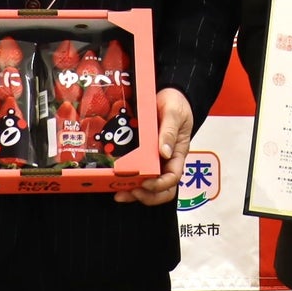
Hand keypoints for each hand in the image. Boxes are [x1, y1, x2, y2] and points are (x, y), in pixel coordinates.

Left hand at [116, 89, 193, 205]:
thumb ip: (169, 131)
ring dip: (135, 193)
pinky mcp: (142, 156)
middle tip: (131, 193)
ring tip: (119, 194)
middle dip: (147, 196)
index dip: (160, 185)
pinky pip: (136, 174)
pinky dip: (127, 182)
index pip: (173, 178)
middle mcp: (166, 161)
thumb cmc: (176, 104)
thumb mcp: (175, 114)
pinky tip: (114, 183)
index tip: (146, 183)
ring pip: (148, 187)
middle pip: (162, 190)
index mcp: (177, 153)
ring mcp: (154, 160)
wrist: (168, 94)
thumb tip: (164, 152)